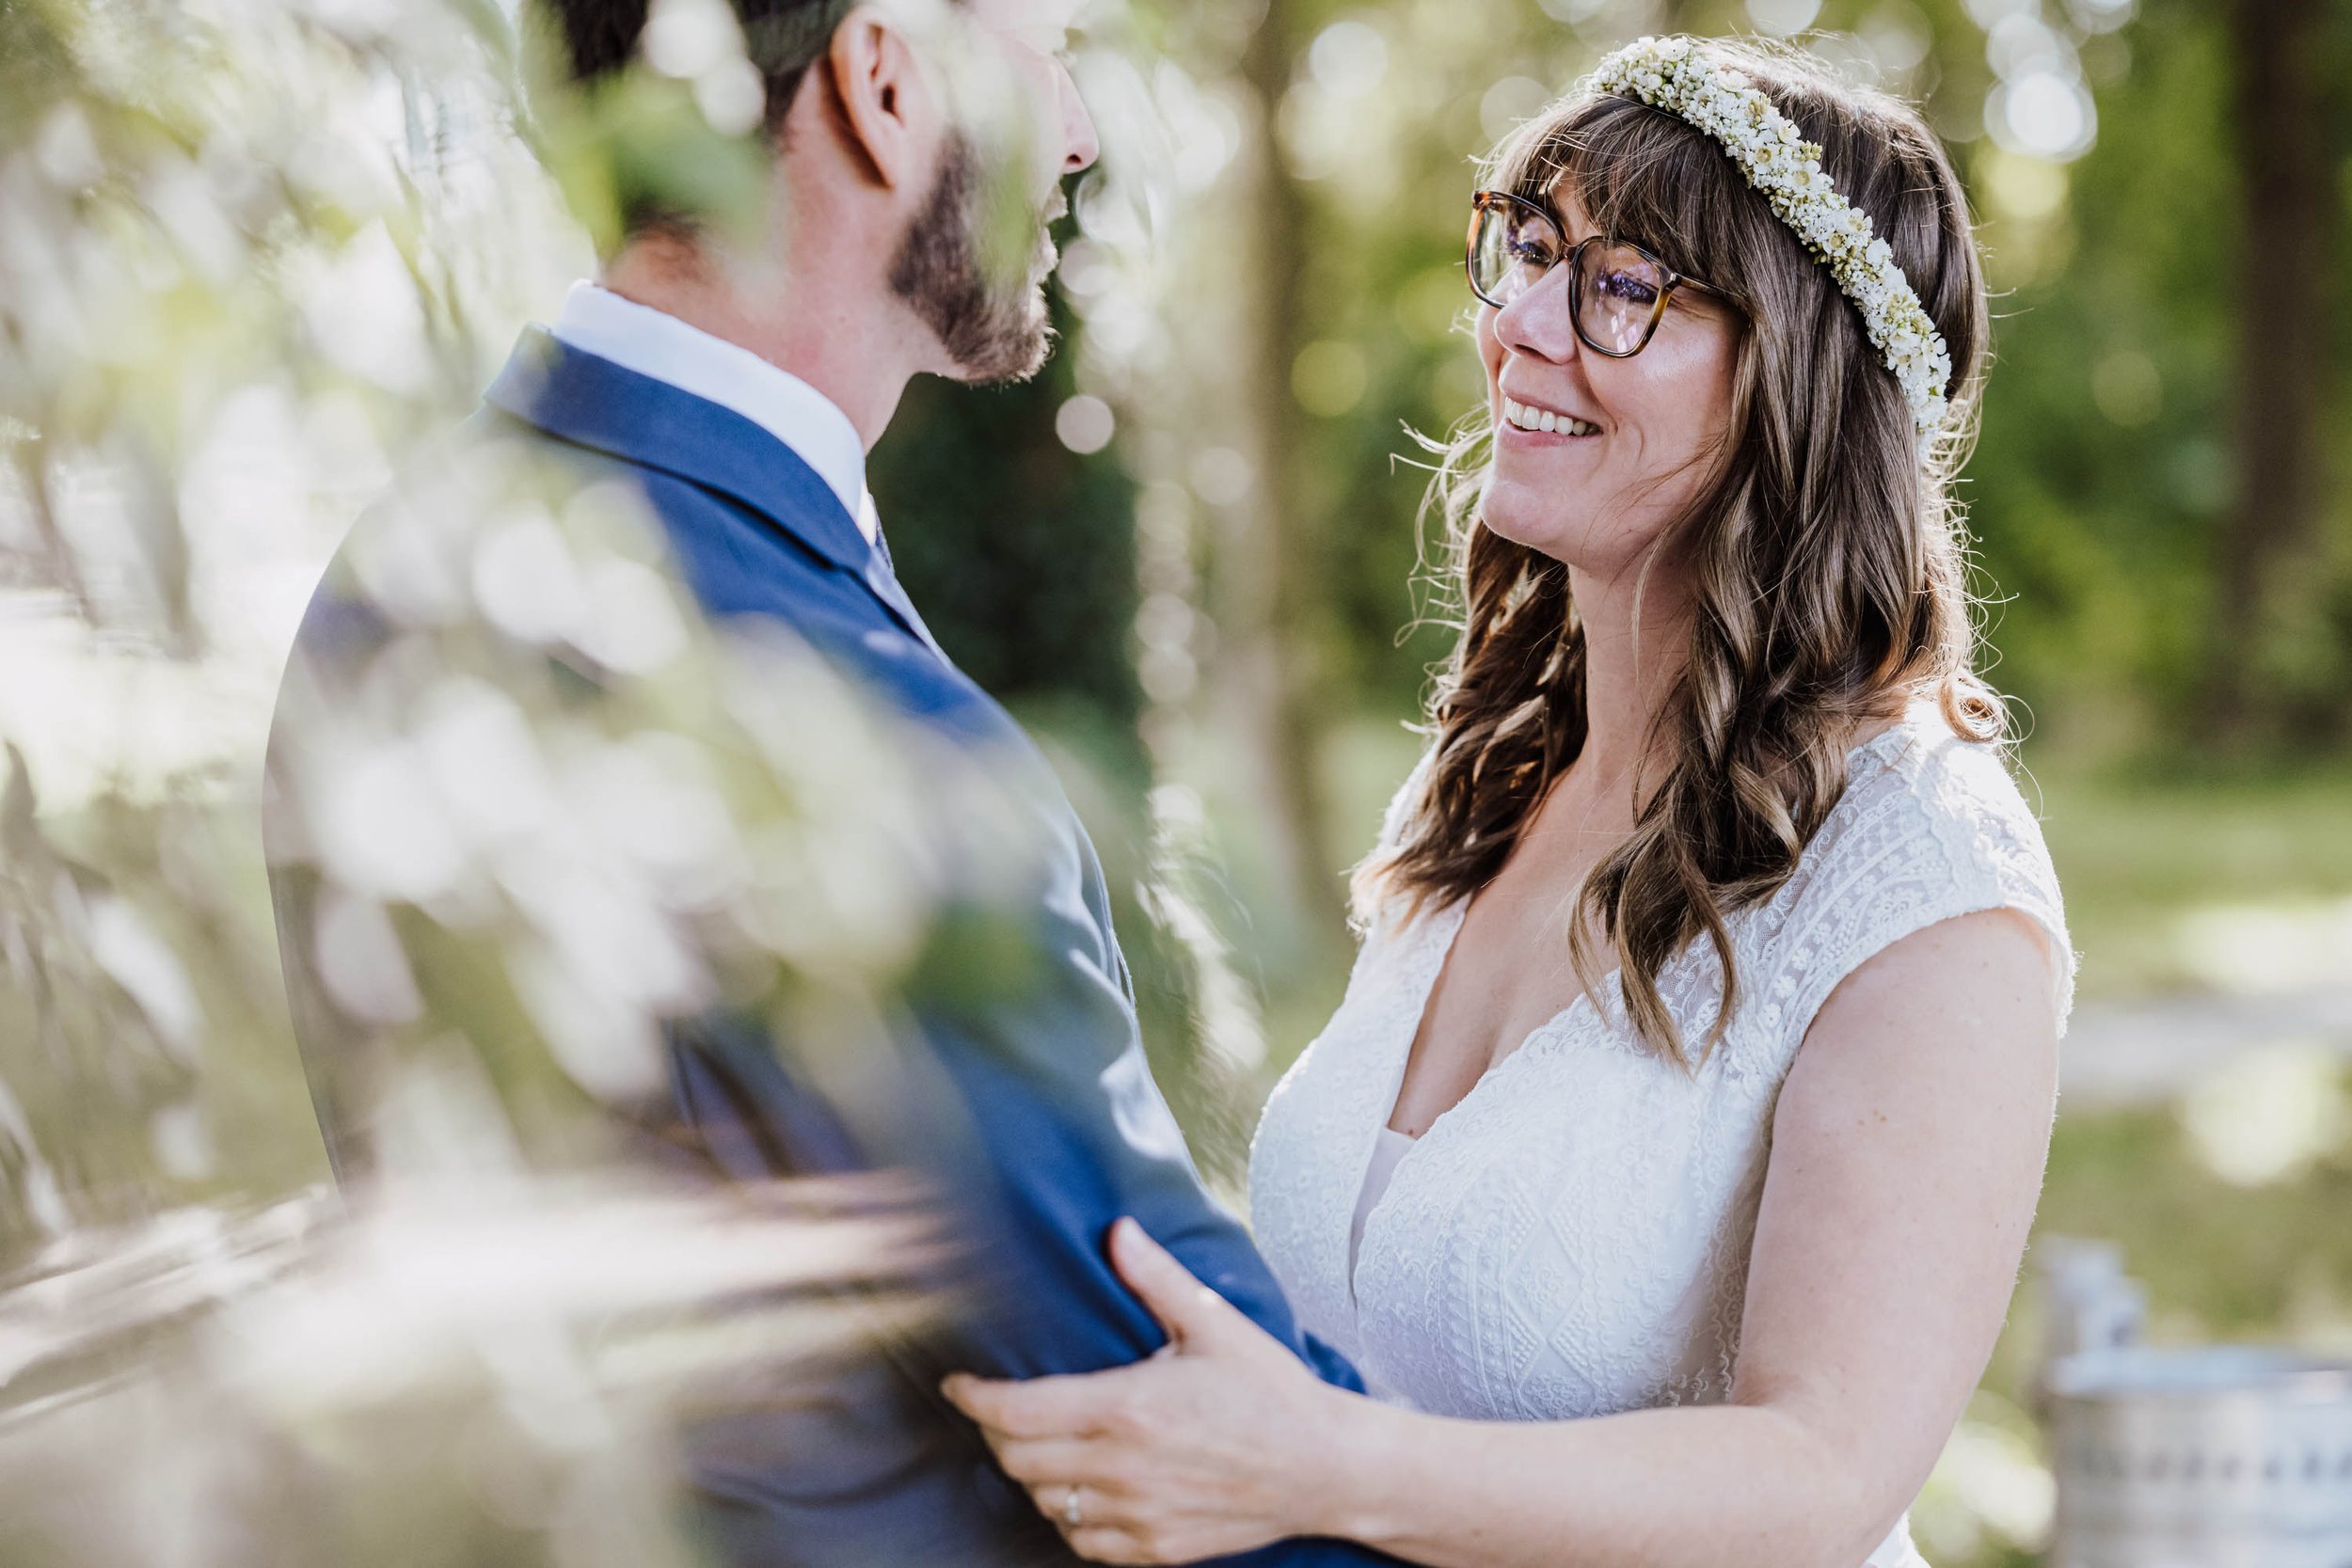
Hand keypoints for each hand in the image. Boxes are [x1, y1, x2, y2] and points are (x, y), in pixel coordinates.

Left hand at [940, 1216, 1345, 1563]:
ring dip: (1030, 1470)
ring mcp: (1136, 1516)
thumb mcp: (1214, 1323)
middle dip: (995, 1431)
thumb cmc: (1269, 1391)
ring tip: (1041, 1439)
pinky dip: (1066, 1514)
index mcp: (1127, 1407)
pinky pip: (1080, 1540)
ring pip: (1043, 1501)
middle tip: (999, 1405)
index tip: (957, 1383)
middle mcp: (1122, 1468)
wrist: (1323, 1468)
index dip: (973, 1398)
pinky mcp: (1152, 1550)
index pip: (1015, 1411)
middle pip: (1015, 1459)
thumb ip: (1156, 1278)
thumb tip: (1118, 1230)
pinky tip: (1081, 1485)